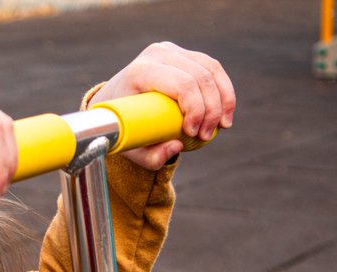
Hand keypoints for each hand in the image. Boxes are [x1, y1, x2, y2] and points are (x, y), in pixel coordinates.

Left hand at [89, 42, 235, 170]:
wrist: (111, 101)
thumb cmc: (120, 124)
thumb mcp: (129, 145)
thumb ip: (149, 155)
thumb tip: (176, 147)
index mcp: (140, 71)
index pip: (182, 84)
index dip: (196, 109)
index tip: (193, 134)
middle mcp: (157, 54)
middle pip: (200, 77)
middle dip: (211, 109)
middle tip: (207, 136)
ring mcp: (171, 50)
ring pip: (211, 70)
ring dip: (223, 100)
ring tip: (222, 127)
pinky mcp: (183, 54)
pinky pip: (212, 68)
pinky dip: (223, 90)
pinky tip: (225, 112)